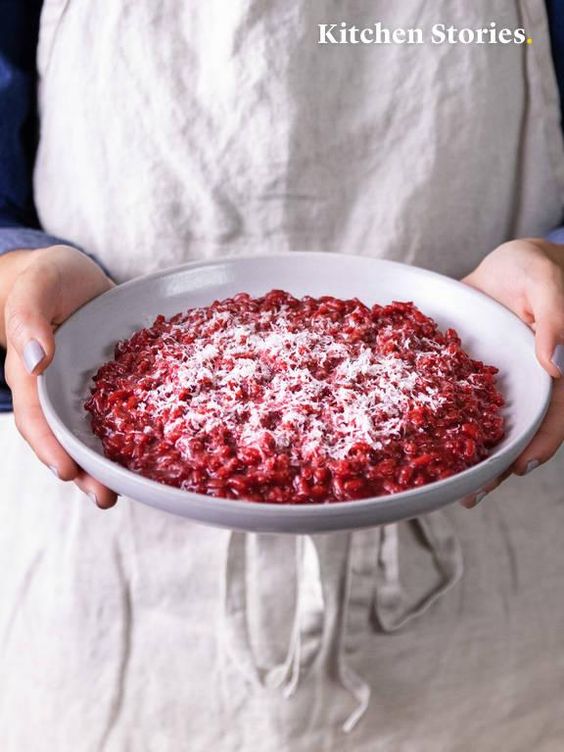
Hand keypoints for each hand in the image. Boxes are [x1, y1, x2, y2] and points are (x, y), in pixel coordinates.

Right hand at [2, 245, 116, 507]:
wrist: (71, 276)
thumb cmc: (46, 280)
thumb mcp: (37, 289)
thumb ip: (29, 321)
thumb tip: (36, 360)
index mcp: (33, 376)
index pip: (38, 418)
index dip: (50, 447)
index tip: (68, 472)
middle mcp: (60, 391)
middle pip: (67, 438)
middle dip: (84, 470)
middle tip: (106, 498)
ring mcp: (88, 391)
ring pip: (96, 432)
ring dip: (109, 461)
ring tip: (131, 487)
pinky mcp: (115, 384)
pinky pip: (123, 411)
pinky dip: (134, 431)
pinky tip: (156, 448)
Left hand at [460, 238, 563, 507]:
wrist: (506, 263)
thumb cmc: (535, 268)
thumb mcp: (547, 284)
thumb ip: (556, 320)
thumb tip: (555, 365)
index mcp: (554, 372)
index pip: (554, 416)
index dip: (541, 443)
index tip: (518, 468)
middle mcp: (527, 386)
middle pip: (518, 433)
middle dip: (497, 466)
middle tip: (469, 494)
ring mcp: (499, 385)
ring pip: (487, 426)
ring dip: (470, 454)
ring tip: (445, 483)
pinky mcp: (470, 377)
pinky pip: (459, 404)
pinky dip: (446, 424)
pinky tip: (424, 443)